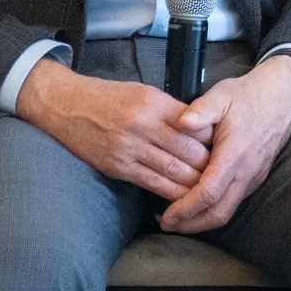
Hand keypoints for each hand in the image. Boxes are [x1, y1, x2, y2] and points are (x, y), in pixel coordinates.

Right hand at [18, 58, 211, 198]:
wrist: (64, 106)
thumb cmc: (106, 97)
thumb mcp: (141, 92)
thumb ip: (170, 109)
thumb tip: (200, 128)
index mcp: (152, 103)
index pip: (194, 126)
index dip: (213, 140)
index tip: (225, 149)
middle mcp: (142, 125)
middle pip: (188, 151)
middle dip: (209, 165)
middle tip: (225, 173)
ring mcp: (129, 148)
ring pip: (174, 171)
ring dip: (195, 183)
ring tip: (211, 188)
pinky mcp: (118, 166)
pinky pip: (153, 184)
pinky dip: (173, 193)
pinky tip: (186, 198)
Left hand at [159, 57, 290, 233]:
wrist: (283, 97)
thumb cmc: (248, 95)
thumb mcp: (221, 95)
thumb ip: (201, 109)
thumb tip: (182, 122)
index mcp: (235, 155)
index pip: (209, 193)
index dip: (186, 209)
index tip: (165, 217)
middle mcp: (246, 172)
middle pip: (219, 213)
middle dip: (192, 224)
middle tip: (167, 225)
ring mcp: (253, 177)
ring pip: (228, 210)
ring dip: (202, 220)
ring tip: (178, 219)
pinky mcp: (255, 177)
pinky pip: (234, 201)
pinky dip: (213, 209)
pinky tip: (197, 203)